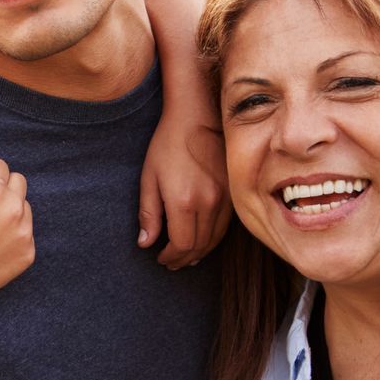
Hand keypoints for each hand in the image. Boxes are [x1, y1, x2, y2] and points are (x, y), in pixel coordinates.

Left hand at [138, 116, 229, 270]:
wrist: (197, 116)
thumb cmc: (167, 145)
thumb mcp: (149, 178)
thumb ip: (148, 214)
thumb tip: (145, 244)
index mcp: (184, 201)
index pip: (182, 245)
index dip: (171, 257)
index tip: (160, 258)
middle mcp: (209, 202)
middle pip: (200, 246)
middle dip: (184, 258)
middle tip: (171, 262)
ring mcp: (225, 197)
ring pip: (215, 239)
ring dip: (200, 252)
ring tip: (185, 257)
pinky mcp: (234, 191)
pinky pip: (226, 225)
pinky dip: (213, 238)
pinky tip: (202, 240)